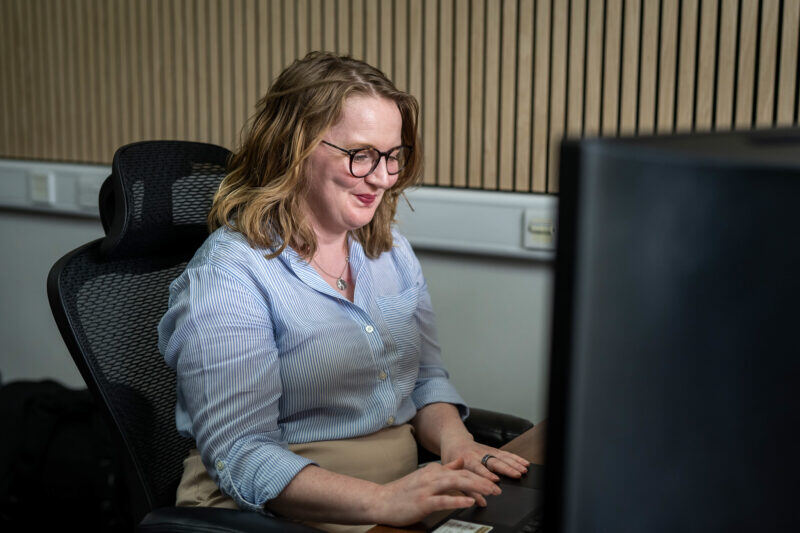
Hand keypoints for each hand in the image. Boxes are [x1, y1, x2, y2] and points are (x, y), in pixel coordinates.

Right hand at [371, 457, 500, 525]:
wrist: (381, 500)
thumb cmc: (403, 491)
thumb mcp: (425, 476)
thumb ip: (444, 469)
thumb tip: (459, 461)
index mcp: (434, 470)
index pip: (462, 471)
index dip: (479, 476)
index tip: (492, 481)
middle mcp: (432, 476)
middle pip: (463, 475)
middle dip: (483, 481)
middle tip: (497, 488)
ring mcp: (427, 488)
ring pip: (456, 483)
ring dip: (476, 487)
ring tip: (490, 492)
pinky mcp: (423, 502)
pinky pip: (444, 500)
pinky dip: (458, 499)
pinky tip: (469, 501)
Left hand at [440, 436, 529, 482]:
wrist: (454, 441)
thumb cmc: (453, 459)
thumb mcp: (455, 475)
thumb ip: (468, 490)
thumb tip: (482, 503)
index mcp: (466, 461)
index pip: (478, 469)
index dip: (487, 475)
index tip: (496, 481)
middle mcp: (478, 455)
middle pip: (494, 462)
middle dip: (506, 469)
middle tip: (517, 475)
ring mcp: (486, 451)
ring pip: (502, 457)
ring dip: (514, 464)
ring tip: (523, 470)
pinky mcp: (492, 449)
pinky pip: (505, 453)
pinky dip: (515, 458)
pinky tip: (524, 463)